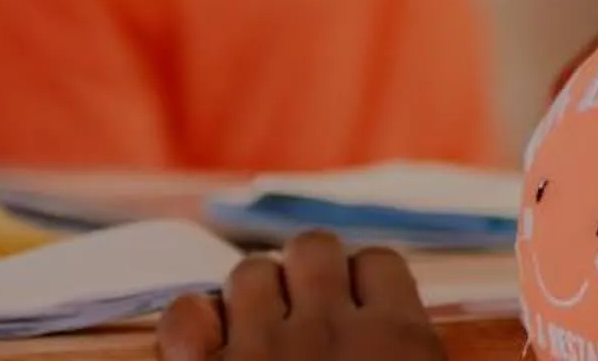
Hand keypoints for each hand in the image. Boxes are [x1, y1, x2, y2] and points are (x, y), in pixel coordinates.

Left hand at [156, 232, 443, 360]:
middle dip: (304, 275)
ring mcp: (263, 352)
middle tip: (302, 320)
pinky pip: (184, 315)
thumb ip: (413, 348)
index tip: (354, 314)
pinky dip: (190, 326)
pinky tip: (204, 349)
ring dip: (250, 299)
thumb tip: (408, 328)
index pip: (378, 262)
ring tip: (255, 336)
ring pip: (249, 273)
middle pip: (313, 246)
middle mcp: (332, 332)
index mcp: (400, 342)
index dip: (362, 285)